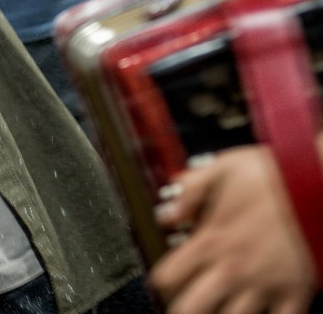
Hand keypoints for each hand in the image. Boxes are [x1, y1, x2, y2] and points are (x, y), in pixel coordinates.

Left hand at [152, 146, 318, 313]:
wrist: (321, 184)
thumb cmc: (277, 176)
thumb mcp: (224, 168)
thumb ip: (191, 189)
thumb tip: (169, 212)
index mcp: (211, 239)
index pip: (167, 276)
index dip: (161, 280)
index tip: (165, 279)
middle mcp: (233, 268)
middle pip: (190, 309)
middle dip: (182, 309)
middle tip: (184, 305)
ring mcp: (265, 285)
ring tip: (219, 309)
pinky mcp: (295, 292)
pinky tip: (262, 313)